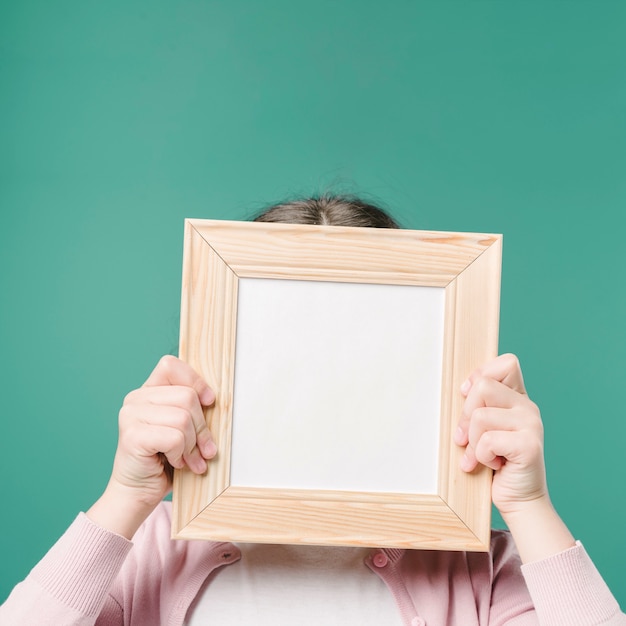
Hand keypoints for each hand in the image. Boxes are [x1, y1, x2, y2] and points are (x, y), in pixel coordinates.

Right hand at [87, 355, 216, 537]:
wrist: (138, 493)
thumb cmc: (164, 460)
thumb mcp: (181, 427)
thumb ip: (190, 408)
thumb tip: (214, 399)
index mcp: (147, 391)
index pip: (171, 365)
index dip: (195, 381)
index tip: (209, 402)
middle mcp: (135, 399)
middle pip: (187, 396)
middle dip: (201, 427)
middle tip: (202, 449)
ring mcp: (130, 416)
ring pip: (183, 418)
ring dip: (192, 445)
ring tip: (188, 459)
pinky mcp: (132, 436)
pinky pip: (174, 437)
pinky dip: (181, 454)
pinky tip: (175, 463)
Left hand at [454, 353, 575, 561]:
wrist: (518, 500)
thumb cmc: (495, 463)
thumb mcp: (482, 429)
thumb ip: (478, 405)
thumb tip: (463, 388)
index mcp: (518, 398)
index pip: (506, 363)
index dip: (480, 375)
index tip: (467, 396)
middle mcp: (528, 407)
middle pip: (483, 386)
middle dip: (465, 416)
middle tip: (466, 440)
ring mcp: (532, 425)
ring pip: (480, 416)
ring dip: (473, 442)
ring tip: (482, 456)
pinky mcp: (529, 445)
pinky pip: (487, 441)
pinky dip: (482, 457)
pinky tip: (493, 466)